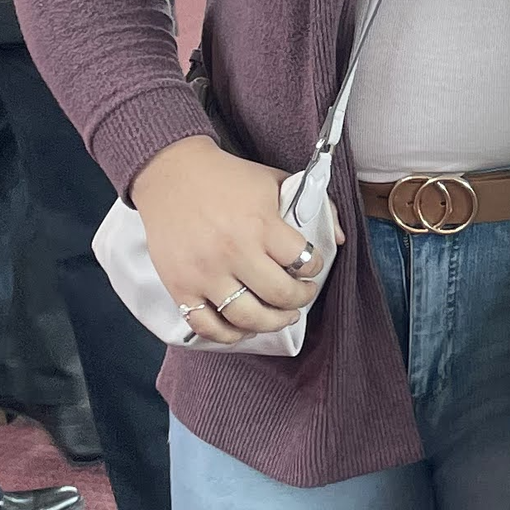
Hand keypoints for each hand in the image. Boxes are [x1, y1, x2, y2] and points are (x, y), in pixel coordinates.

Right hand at [130, 135, 327, 342]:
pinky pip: (207, 327)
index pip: (303, 261)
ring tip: (280, 316)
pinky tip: (242, 328)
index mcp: (261, 224)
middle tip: (302, 295)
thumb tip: (338, 239)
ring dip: (272, 323)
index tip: (311, 268)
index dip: (315, 268)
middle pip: (280, 296)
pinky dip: (228, 335)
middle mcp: (234, 252)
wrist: (171, 174)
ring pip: (247, 318)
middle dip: (300, 299)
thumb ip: (313, 204)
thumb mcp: (275, 181)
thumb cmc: (227, 178)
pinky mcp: (180, 286)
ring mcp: (205, 273)